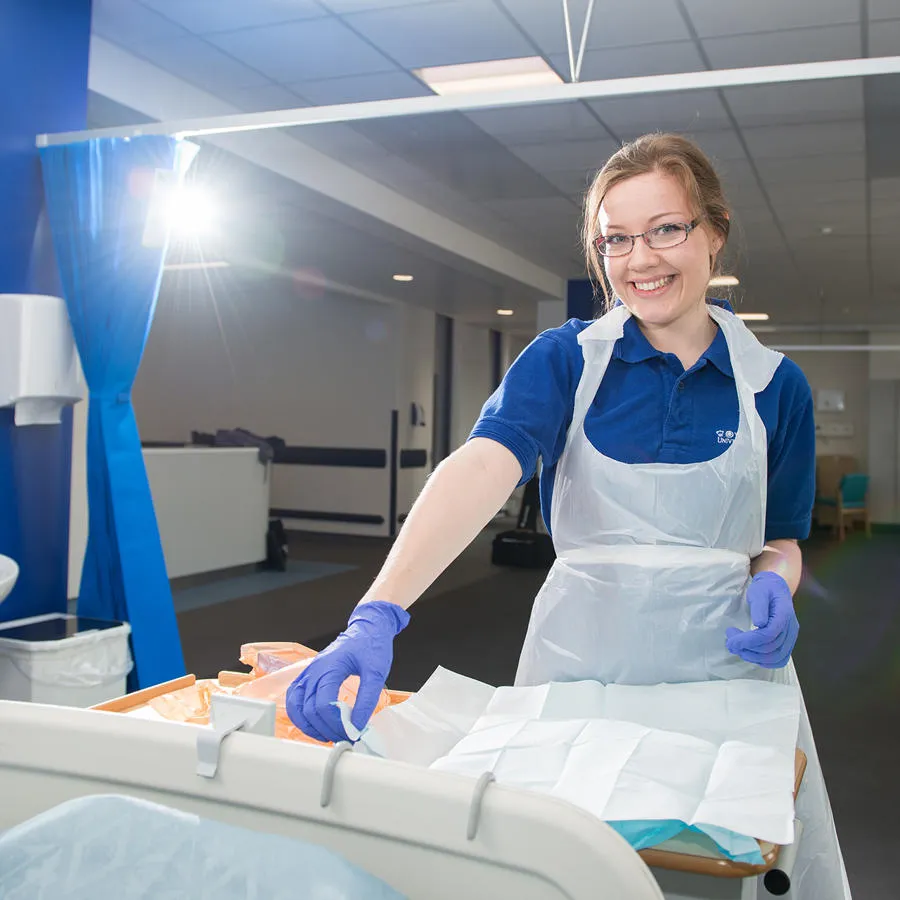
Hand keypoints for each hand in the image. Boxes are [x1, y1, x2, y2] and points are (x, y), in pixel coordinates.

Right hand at [285, 601, 409, 742]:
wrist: (369, 628)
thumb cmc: (372, 645)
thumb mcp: (377, 672)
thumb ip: (367, 700)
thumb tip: (358, 725)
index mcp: (330, 667)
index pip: (322, 704)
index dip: (334, 724)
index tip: (351, 733)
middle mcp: (314, 670)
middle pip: (308, 709)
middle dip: (326, 728)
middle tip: (344, 737)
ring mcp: (309, 672)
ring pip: (296, 706)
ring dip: (309, 725)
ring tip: (329, 734)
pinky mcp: (310, 675)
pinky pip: (295, 698)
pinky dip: (300, 714)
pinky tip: (314, 723)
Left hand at [726, 572, 798, 668]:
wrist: (776, 589)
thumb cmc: (765, 588)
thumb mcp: (759, 591)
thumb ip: (759, 606)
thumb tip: (759, 623)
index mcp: (784, 614)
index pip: (769, 634)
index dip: (749, 640)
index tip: (731, 639)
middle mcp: (791, 628)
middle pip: (771, 647)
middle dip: (747, 648)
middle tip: (730, 642)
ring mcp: (791, 637)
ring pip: (776, 657)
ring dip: (754, 657)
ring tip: (738, 648)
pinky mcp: (787, 643)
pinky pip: (780, 659)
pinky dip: (765, 661)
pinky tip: (750, 654)